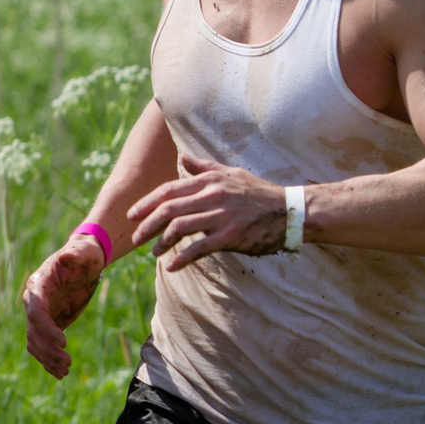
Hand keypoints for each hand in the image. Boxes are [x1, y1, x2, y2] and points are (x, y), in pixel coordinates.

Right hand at [20, 234, 106, 377]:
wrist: (85, 261)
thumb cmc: (83, 254)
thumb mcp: (82, 252)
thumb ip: (73, 255)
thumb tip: (66, 258)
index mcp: (38, 286)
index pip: (36, 311)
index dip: (46, 328)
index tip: (64, 342)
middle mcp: (34, 302)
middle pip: (33, 331)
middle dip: (48, 349)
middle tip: (68, 362)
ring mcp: (40, 314)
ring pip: (35, 342)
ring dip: (48, 358)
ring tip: (66, 370)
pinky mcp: (50, 323)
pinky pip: (43, 345)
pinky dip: (48, 360)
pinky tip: (60, 373)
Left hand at [129, 154, 287, 269]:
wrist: (292, 211)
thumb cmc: (258, 193)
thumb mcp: (231, 173)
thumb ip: (203, 167)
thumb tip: (182, 157)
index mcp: (209, 180)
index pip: (169, 190)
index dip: (147, 203)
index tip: (132, 215)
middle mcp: (213, 195)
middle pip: (169, 209)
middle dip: (147, 225)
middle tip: (135, 238)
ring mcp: (222, 215)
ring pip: (180, 227)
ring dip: (162, 242)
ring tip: (152, 252)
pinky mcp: (231, 235)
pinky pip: (200, 247)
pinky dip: (182, 258)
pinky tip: (171, 266)